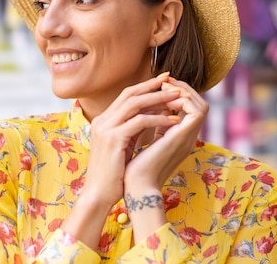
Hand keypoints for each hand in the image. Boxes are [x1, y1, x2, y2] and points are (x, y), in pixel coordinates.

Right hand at [79, 73, 182, 207]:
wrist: (98, 195)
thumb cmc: (113, 174)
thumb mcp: (122, 145)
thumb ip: (132, 129)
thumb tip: (151, 116)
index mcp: (103, 120)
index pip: (126, 95)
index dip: (146, 86)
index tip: (165, 81)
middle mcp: (102, 120)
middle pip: (130, 93)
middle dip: (154, 87)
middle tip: (174, 83)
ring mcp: (106, 128)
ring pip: (135, 103)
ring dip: (159, 99)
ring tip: (178, 99)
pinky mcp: (113, 139)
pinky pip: (140, 122)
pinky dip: (158, 118)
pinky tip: (173, 121)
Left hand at [124, 78, 208, 191]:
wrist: (135, 185)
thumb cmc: (135, 167)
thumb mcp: (146, 140)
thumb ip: (153, 125)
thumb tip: (149, 106)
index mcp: (180, 137)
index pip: (190, 108)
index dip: (177, 94)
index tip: (160, 86)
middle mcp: (187, 137)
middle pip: (200, 104)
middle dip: (183, 88)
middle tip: (164, 82)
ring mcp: (187, 138)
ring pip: (202, 105)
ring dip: (183, 91)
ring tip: (164, 87)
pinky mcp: (183, 137)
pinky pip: (195, 111)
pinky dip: (182, 100)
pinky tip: (163, 98)